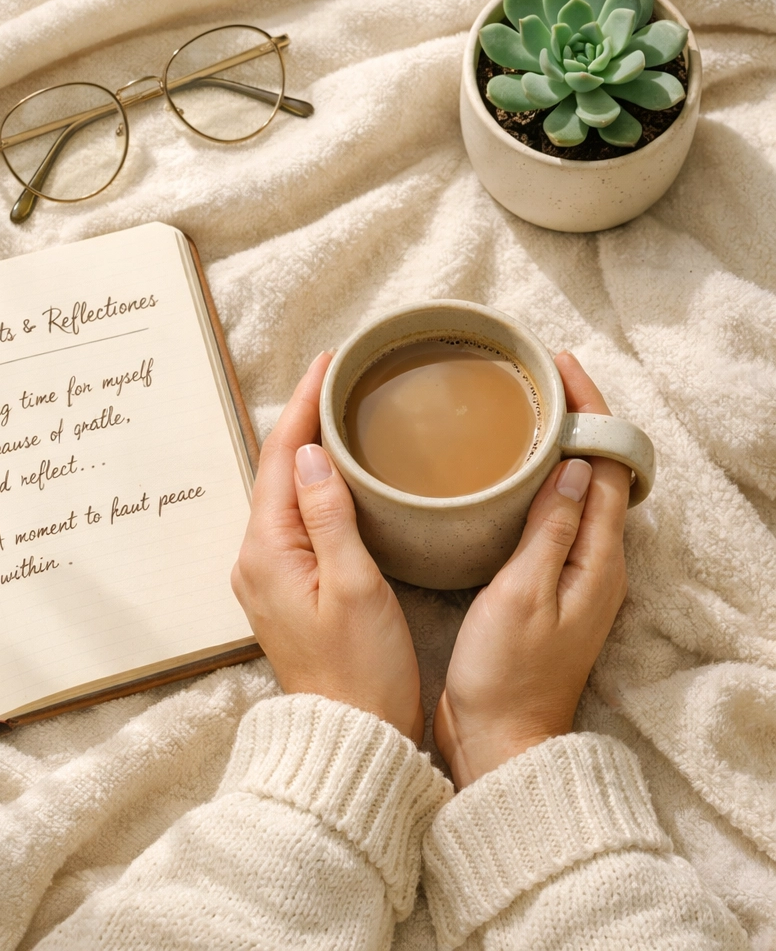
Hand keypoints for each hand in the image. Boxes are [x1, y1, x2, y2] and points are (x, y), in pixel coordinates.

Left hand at [231, 351, 423, 743]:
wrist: (350, 735)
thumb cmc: (362, 670)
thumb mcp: (355, 587)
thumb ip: (330, 516)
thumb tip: (311, 454)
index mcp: (267, 553)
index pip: (279, 461)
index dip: (303, 408)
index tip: (328, 365)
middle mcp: (256, 559)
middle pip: (275, 472)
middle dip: (303, 421)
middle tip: (338, 378)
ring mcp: (268, 575)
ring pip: (284, 495)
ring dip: (306, 451)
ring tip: (338, 411)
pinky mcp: (286, 589)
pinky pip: (293, 521)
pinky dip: (312, 487)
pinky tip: (334, 474)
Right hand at [434, 351, 630, 786]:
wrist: (498, 738)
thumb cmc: (506, 672)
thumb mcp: (524, 592)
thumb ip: (552, 528)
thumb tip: (577, 465)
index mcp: (598, 560)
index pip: (611, 467)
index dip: (591, 413)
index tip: (559, 370)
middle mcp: (595, 562)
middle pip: (601, 474)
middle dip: (578, 422)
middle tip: (536, 382)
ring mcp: (571, 574)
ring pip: (578, 493)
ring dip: (559, 450)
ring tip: (521, 414)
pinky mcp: (544, 585)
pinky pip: (554, 518)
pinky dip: (540, 484)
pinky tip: (506, 476)